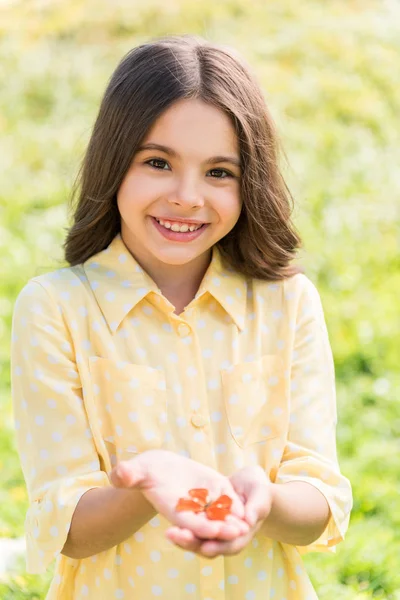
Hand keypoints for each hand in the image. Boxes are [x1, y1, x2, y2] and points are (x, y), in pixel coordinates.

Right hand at [110, 449, 249, 541]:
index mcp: (173, 510)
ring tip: (247, 522)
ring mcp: (203, 501)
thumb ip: (128, 475)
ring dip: (233, 521)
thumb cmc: (144, 470)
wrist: (159, 466)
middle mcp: (190, 510)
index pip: (187, 523)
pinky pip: (226, 500)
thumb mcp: (136, 471)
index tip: (214, 530)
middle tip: (237, 532)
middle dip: (221, 530)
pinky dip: (236, 505)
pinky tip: (248, 507)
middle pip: (208, 524)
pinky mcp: (213, 490)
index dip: (200, 527)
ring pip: (220, 515)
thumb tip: (117, 474)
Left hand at [165, 465, 273, 556]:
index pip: (230, 545)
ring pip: (197, 540)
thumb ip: (256, 506)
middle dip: (193, 543)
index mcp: (243, 533)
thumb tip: (248, 520)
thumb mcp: (260, 493)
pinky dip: (181, 529)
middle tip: (178, 537)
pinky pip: (191, 529)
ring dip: (183, 539)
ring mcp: (213, 531)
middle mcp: (226, 537)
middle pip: (209, 546)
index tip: (205, 546)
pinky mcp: (203, 522)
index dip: (218, 546)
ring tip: (170, 533)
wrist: (246, 482)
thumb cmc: (257, 487)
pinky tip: (169, 525)